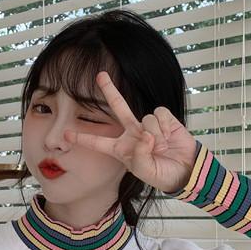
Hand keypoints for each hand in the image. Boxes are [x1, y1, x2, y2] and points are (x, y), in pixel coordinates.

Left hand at [64, 71, 198, 193]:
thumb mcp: (145, 172)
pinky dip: (165, 127)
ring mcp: (147, 124)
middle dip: (110, 90)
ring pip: (146, 118)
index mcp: (121, 149)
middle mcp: (132, 133)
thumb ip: (140, 156)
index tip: (65, 135)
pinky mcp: (164, 119)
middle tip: (100, 75)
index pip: (98, 143)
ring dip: (156, 135)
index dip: (83, 139)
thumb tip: (146, 134)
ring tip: (161, 148)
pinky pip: (160, 115)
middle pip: (118, 107)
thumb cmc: (162, 174)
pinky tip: (169, 137)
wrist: (185, 170)